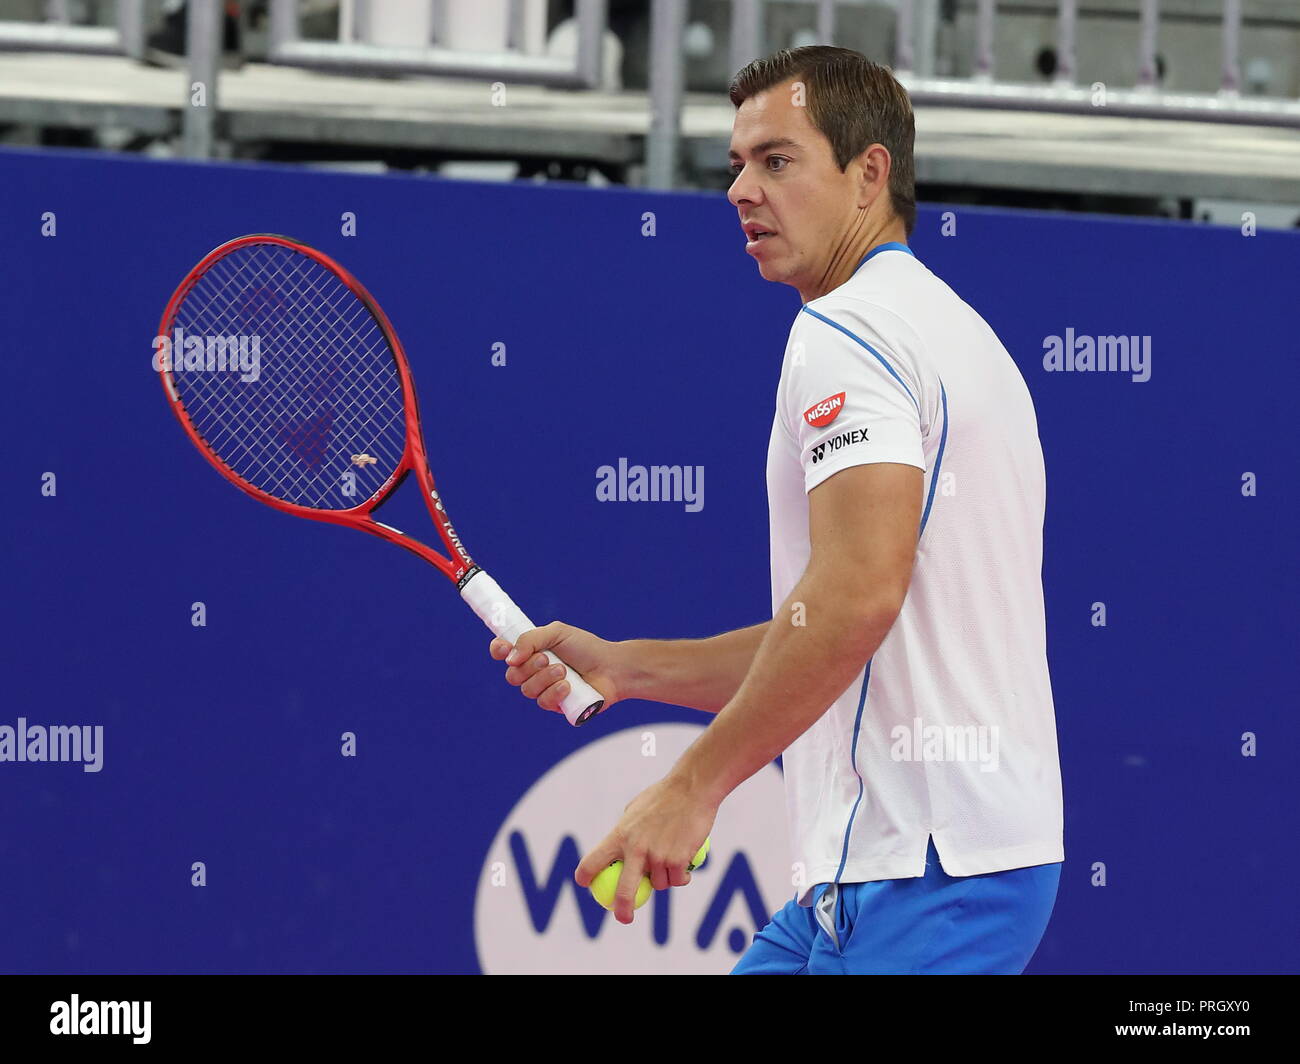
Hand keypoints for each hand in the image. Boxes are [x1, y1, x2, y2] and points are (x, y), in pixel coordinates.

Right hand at [489, 622, 626, 714]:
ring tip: (565, 671)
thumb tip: (509, 658)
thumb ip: (531, 639)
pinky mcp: (555, 706)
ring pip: (526, 690)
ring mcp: (544, 690)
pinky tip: (569, 686)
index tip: (502, 648)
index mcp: (532, 651)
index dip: (498, 651)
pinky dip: (555, 692)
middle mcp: (534, 672)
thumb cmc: (587, 648)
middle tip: (548, 658)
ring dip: (544, 678)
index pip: (504, 653)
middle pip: (512, 675)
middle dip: (528, 666)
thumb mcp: (558, 633)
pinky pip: (542, 702)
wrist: (612, 668)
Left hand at [574, 774, 717, 924]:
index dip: (585, 874)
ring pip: (659, 884)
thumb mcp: (635, 809)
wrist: (692, 789)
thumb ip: (627, 831)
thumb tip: (620, 847)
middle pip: (624, 889)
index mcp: (620, 834)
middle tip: (623, 917)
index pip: (594, 859)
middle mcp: (637, 848)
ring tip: (671, 860)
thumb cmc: (664, 796)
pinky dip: (682, 877)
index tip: (583, 883)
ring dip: (664, 879)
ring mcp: (658, 856)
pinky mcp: (679, 860)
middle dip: (622, 908)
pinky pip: (678, 880)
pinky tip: (685, 868)